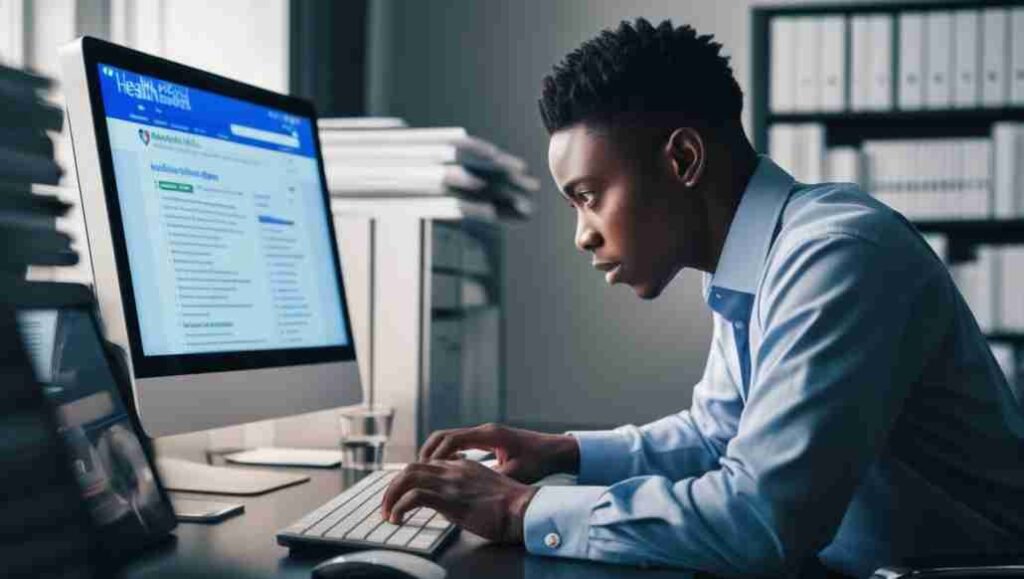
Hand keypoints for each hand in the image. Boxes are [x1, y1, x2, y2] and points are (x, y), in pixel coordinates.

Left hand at [380, 459, 537, 543]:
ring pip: (407, 477)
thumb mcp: (485, 489)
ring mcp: (450, 482)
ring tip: (387, 512)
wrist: (522, 508)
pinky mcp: (449, 498)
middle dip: (394, 486)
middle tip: (387, 505)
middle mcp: (453, 469)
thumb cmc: (510, 505)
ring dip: (391, 495)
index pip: (427, 466)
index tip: (402, 496)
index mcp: (462, 466)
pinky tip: (396, 518)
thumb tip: (454, 502)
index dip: (410, 480)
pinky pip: (414, 497)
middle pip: (411, 468)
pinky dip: (399, 507)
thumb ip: (467, 488)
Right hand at [419, 423, 578, 483]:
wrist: (557, 450)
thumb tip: (466, 490)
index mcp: (488, 436)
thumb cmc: (539, 461)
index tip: (422, 472)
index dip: (433, 457)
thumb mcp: (514, 473)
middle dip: (427, 454)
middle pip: (444, 436)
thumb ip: (490, 478)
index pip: (450, 440)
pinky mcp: (488, 439)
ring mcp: (485, 433)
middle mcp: (484, 431)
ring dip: (436, 454)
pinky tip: (448, 469)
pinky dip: (449, 454)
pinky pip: (460, 443)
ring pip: (450, 439)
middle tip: (415, 473)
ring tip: (426, 473)